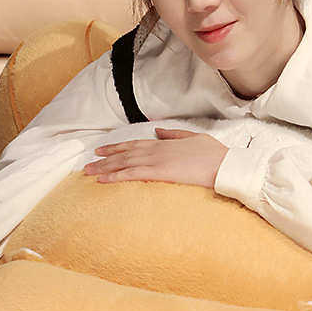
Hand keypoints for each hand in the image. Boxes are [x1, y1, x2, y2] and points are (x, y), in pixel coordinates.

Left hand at [83, 128, 228, 188]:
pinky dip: (115, 176)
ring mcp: (156, 160)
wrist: (223, 164)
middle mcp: (156, 149)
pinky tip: (103, 180)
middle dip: (105, 158)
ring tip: (89, 172)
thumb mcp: (194, 137)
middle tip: (88, 164)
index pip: (135, 144)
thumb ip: (174, 134)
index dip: (117, 148)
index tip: (102, 150)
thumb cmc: (214, 153)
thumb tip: (159, 131)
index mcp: (165, 142)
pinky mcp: (159, 172)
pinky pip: (132, 174)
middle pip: (125, 153)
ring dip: (104, 167)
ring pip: (124, 163)